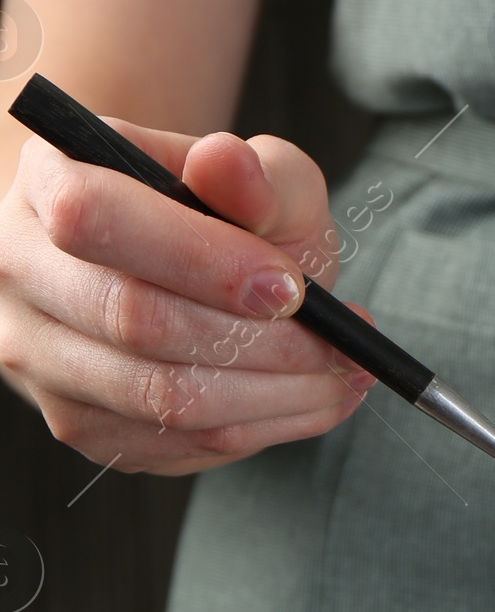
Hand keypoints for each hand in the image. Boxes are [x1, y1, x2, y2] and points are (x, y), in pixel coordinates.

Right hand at [0, 120, 374, 474]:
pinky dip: (265, 427)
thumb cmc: (217, 215)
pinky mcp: (79, 424)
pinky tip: (315, 399)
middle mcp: (19, 272)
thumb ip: (254, 171)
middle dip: (260, 341)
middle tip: (344, 343)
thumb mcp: (255, 176)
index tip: (293, 287)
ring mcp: (40, 359)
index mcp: (47, 182)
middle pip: (135, 322)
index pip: (97, 219)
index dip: (202, 259)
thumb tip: (228, 166)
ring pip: (162, 399)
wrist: (177, 269)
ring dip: (276, 395)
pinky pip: (179, 445)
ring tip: (346, 372)